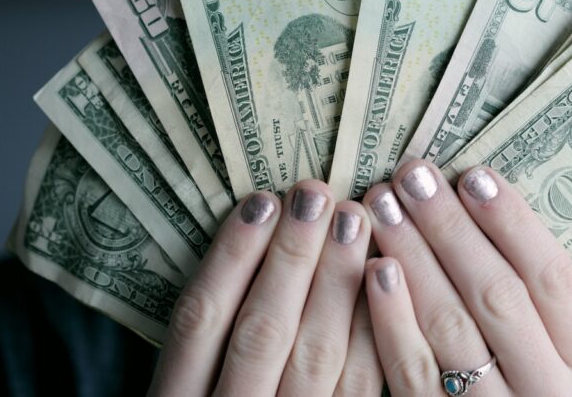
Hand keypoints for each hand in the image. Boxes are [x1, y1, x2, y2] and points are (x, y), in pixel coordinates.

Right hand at [148, 179, 382, 395]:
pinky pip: (359, 387)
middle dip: (292, 257)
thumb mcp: (190, 384)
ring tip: (353, 220)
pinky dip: (370, 330)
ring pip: (315, 356)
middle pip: (261, 330)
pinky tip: (380, 278)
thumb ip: (212, 329)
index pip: (200, 320)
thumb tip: (258, 226)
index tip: (261, 201)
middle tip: (317, 194)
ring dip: (336, 283)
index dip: (231, 257)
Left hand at [362, 158, 571, 395]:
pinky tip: (374, 270)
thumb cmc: (523, 395)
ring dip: (414, 257)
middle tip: (412, 176)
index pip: (554, 279)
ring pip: (452, 328)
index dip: (512, 221)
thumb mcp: (550, 360)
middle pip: (499, 295)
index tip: (472, 173)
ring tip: (383, 206)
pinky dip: (391, 317)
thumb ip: (529, 307)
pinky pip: (411, 372)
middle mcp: (550, 394)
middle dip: (451, 228)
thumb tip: (477, 202)